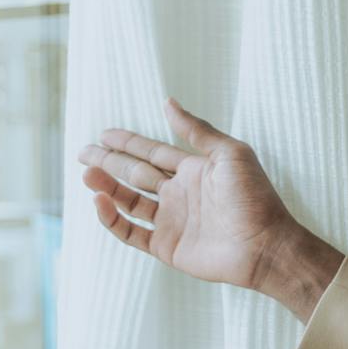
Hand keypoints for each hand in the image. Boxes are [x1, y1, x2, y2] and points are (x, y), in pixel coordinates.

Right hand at [77, 98, 300, 291]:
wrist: (264, 245)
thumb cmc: (254, 197)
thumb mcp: (230, 154)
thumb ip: (196, 131)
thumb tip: (168, 102)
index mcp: (194, 170)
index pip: (152, 152)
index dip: (128, 143)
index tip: (103, 134)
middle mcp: (180, 194)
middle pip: (136, 174)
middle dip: (109, 163)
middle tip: (83, 152)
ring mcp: (172, 221)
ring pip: (129, 201)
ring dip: (107, 188)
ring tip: (86, 175)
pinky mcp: (167, 246)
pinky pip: (132, 232)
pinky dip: (113, 219)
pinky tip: (100, 202)